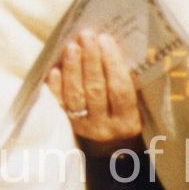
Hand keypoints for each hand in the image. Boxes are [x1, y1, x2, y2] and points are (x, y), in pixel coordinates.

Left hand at [43, 31, 143, 148]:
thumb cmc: (124, 118)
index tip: (106, 40)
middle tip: (87, 36)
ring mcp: (85, 126)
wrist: (110, 153)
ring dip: (73, 67)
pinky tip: (53, 69)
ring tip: (72, 46)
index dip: (112, 64)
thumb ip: (127, 83)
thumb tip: (110, 46)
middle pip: (96, 90)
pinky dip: (56, 85)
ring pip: (77, 95)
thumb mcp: (135, 108)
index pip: (120, 90)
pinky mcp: (68, 124)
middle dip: (91, 60)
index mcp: (128, 121)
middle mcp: (106, 126)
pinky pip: (60, 103)